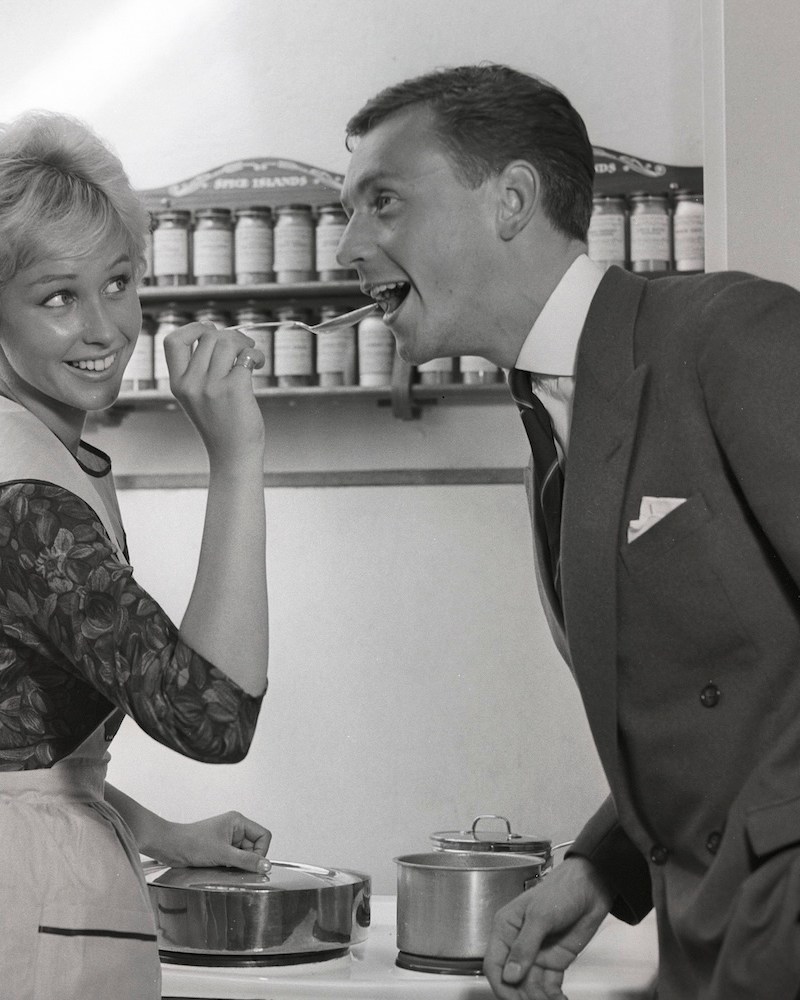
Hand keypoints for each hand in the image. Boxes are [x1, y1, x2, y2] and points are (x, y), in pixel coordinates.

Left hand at [151, 810, 271, 874]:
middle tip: (235, 867)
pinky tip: (220, 868)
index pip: (263, 835)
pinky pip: (234, 860)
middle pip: (255, 847)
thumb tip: (266, 865)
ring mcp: (227, 839)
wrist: (170, 847)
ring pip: (244, 855)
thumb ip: (246, 860)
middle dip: (247, 860)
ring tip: (224, 867)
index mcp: (238, 821)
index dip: (261, 851)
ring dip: (237, 864)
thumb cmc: (192, 843)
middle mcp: (235, 828)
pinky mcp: (220, 849)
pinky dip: (230, 867)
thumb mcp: (223, 854)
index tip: (253, 864)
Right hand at [163, 321, 265, 466]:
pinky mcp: (234, 389)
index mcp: (178, 384)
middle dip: (230, 335)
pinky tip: (259, 363)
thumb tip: (216, 333)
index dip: (192, 328)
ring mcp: (211, 386)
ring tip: (252, 356)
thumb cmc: (220, 424)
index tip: (210, 331)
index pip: (172, 341)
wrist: (233, 454)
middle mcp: (191, 383)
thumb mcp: (197, 397)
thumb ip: (199, 369)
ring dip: (245, 343)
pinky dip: (256, 355)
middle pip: (209, 336)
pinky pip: (246, 356)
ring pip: (228, 342)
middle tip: (243, 347)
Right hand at [483, 857, 612, 999]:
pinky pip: (549, 987)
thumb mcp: (540, 916)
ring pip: (530, 987)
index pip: (494, 964)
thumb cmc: (562, 889)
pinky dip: (553, 998)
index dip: (501, 985)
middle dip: (522, 996)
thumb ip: (524, 946)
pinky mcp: (554, 962)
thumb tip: (510, 974)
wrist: (592, 888)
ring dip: (540, 999)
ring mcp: (536, 954)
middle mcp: (518, 944)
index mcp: (506, 928)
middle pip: (512, 981)